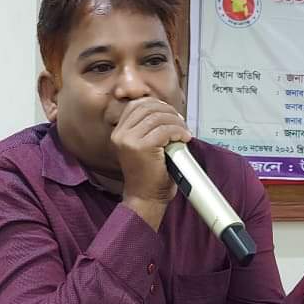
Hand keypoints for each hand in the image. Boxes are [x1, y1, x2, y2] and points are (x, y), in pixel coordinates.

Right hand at [111, 98, 191, 227]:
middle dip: (169, 112)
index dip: (156, 104)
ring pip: (159, 118)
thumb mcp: (142, 148)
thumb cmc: (148, 177)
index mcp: (119, 132)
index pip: (137, 105)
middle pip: (148, 107)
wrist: (145, 198)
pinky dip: (178, 132)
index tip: (169, 112)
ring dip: (176, 122)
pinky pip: (166, 130)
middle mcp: (121, 134)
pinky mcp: (142, 147)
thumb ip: (147, 129)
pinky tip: (184, 138)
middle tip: (180, 122)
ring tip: (184, 132)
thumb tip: (166, 112)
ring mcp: (130, 140)